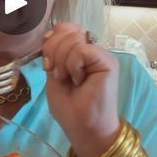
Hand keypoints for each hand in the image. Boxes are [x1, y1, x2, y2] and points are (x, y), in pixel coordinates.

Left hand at [42, 23, 120, 156]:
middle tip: (58, 75)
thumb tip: (49, 34)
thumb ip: (53, 54)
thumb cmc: (70, 107)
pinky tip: (79, 80)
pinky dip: (73, 65)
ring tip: (68, 80)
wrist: (84, 128)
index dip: (52, 39)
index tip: (48, 61)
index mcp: (79, 51)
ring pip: (73, 39)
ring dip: (62, 61)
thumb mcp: (53, 75)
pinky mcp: (108, 61)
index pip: (64, 29)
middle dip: (54, 52)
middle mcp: (92, 49)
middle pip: (66, 31)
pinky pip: (82, 50)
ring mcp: (101, 54)